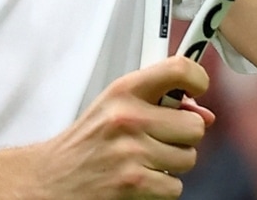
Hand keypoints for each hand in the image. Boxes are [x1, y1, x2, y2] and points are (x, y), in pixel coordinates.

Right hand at [30, 56, 213, 198]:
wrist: (50, 179)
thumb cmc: (86, 143)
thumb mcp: (114, 108)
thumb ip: (158, 103)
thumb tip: (206, 114)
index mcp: (124, 90)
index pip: (179, 69)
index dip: (199, 79)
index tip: (197, 91)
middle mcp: (128, 117)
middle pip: (195, 125)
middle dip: (183, 138)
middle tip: (160, 140)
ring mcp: (131, 151)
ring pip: (189, 159)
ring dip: (172, 165)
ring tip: (144, 161)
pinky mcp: (134, 183)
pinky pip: (175, 187)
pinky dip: (161, 189)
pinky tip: (140, 181)